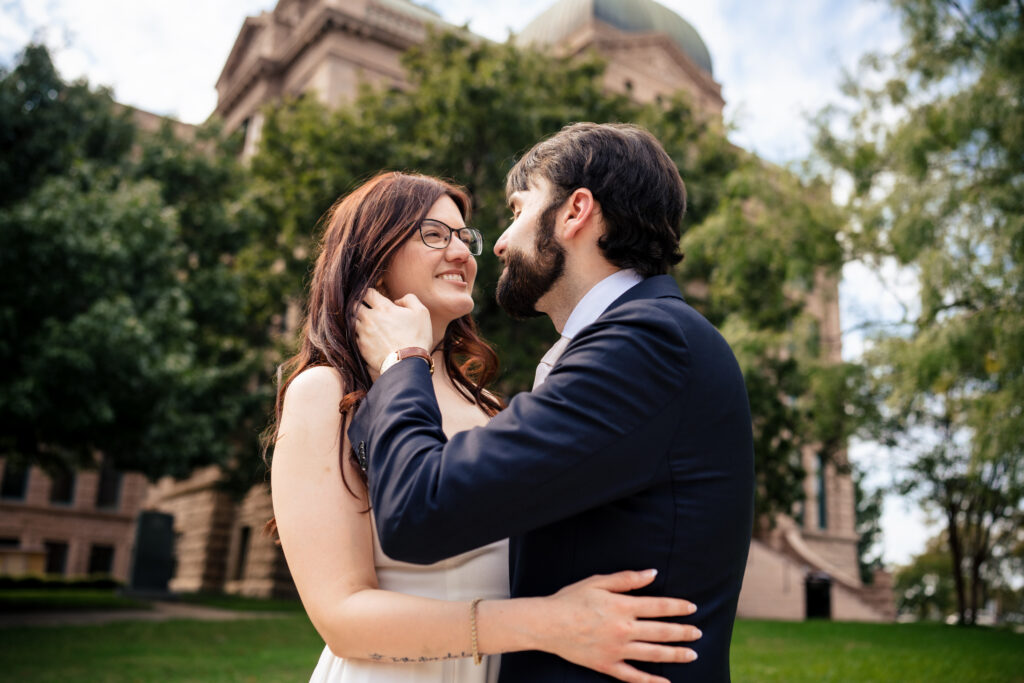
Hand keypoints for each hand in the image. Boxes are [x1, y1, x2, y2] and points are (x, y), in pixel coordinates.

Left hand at [354, 288, 433, 374]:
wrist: (408, 363)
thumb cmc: (417, 338)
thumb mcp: (422, 313)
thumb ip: (410, 300)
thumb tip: (398, 300)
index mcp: (383, 307)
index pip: (367, 292)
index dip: (369, 293)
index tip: (372, 296)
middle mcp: (370, 318)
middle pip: (354, 305)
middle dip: (358, 304)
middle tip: (363, 307)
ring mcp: (363, 333)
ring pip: (351, 320)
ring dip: (355, 319)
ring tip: (362, 321)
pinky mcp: (361, 346)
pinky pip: (353, 335)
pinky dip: (356, 333)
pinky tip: (364, 336)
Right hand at [539, 569, 698, 682]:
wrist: (547, 624)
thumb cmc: (571, 599)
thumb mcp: (598, 582)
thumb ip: (627, 579)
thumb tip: (653, 574)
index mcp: (623, 606)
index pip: (659, 606)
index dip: (678, 607)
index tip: (692, 608)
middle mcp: (624, 629)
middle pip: (661, 631)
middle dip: (683, 632)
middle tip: (698, 633)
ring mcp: (617, 650)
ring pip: (653, 654)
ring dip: (675, 654)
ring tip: (692, 654)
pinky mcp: (607, 665)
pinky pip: (633, 676)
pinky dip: (651, 681)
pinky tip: (665, 682)